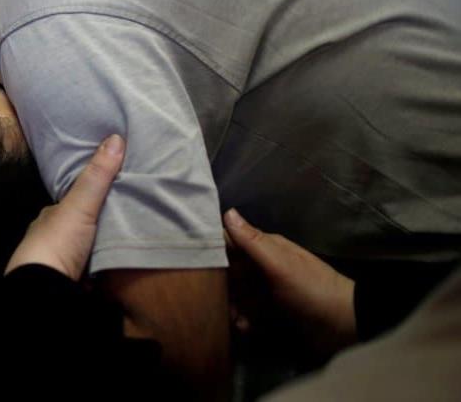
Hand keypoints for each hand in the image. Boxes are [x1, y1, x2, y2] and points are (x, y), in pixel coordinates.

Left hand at [5, 135, 124, 279]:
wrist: (43, 291)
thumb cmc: (57, 242)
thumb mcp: (80, 204)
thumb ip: (97, 176)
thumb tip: (115, 137)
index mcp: (50, 218)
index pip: (72, 201)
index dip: (90, 195)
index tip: (113, 190)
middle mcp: (51, 239)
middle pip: (81, 227)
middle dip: (99, 224)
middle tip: (129, 217)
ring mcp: (59, 264)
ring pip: (85, 251)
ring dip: (100, 249)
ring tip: (129, 242)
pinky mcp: (70, 286)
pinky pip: (91, 274)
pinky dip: (102, 271)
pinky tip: (118, 268)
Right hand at [224, 209, 356, 354]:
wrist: (344, 326)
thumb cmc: (310, 288)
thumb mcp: (279, 263)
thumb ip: (252, 241)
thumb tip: (227, 211)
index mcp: (267, 249)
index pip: (233, 243)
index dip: (214, 250)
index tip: (194, 261)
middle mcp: (265, 267)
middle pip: (232, 272)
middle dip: (220, 286)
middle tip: (210, 298)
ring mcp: (269, 291)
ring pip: (239, 295)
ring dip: (232, 306)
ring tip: (232, 319)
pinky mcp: (274, 313)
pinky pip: (251, 314)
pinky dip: (245, 320)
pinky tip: (244, 328)